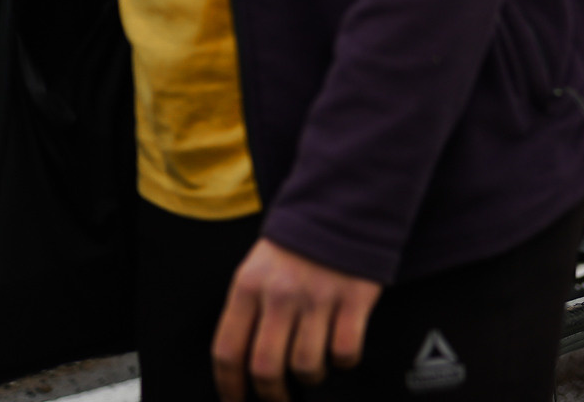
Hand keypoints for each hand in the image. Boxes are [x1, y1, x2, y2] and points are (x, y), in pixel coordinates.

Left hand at [212, 238, 381, 401]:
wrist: (345, 202)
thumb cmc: (298, 244)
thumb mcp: (258, 267)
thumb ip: (248, 309)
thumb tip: (242, 364)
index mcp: (248, 286)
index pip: (228, 351)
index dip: (229, 386)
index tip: (236, 401)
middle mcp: (281, 294)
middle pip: (266, 367)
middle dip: (271, 393)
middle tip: (278, 398)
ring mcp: (320, 296)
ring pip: (306, 364)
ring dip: (309, 378)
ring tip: (313, 372)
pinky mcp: (355, 297)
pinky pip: (345, 350)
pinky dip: (343, 361)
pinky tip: (341, 354)